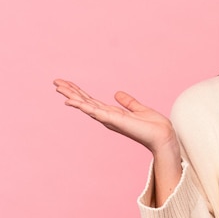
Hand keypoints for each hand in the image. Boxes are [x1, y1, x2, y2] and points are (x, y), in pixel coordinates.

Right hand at [53, 79, 178, 157]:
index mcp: (111, 113)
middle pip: (84, 101)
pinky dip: (82, 106)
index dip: (78, 92)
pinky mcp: (114, 120)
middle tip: (56, 82)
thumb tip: (118, 94)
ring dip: (72, 96)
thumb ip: (128, 102)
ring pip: (85, 105)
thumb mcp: (138, 108)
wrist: (162, 135)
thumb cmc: (152, 125)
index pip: (91, 100)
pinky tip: (71, 101)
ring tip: (59, 87)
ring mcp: (109, 119)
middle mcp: (107, 116)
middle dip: (70, 92)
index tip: (66, 84)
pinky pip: (94, 111)